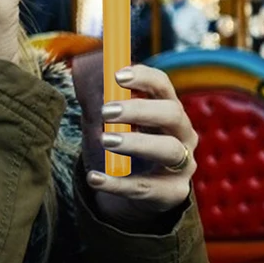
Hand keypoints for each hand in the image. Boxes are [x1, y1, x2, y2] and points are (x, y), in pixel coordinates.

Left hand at [72, 54, 197, 228]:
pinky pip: (146, 188)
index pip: (163, 86)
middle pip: (172, 113)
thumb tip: (80, 69)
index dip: (143, 77)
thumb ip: (99, 98)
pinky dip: (117, 183)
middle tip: (106, 112)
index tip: (117, 76)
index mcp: (168, 109)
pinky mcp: (172, 192)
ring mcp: (183, 164)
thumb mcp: (110, 123)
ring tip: (105, 140)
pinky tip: (94, 178)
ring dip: (136, 142)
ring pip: (168, 149)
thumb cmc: (123, 148)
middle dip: (140, 109)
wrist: (133, 193)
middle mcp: (183, 133)